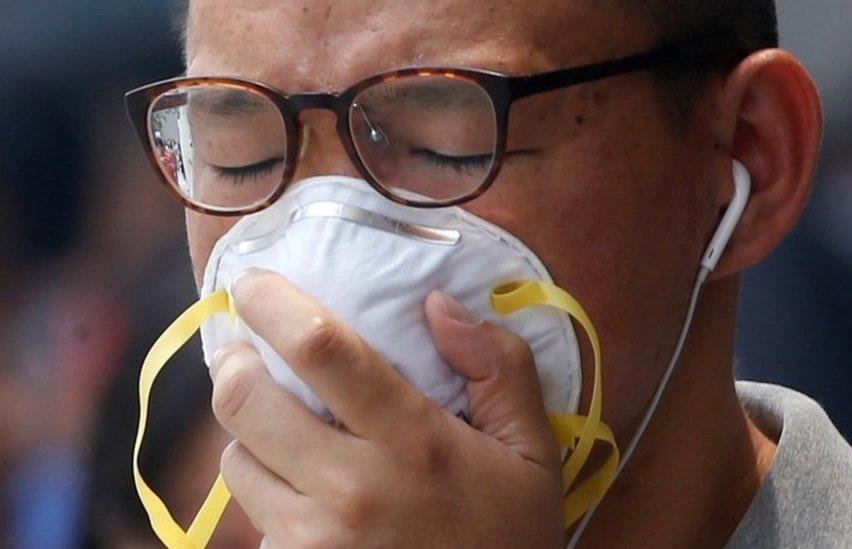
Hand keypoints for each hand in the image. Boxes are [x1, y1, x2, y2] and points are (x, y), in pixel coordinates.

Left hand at [210, 270, 562, 547]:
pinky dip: (267, 486)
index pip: (320, 348)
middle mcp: (350, 489)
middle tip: (248, 350)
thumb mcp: (532, 450)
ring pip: (236, 459)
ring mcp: (313, 540)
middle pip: (243, 399)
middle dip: (233, 361)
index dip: (272, 302)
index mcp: (412, 441)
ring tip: (285, 426)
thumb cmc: (508, 534)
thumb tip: (437, 305)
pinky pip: (252, 513)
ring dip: (250, 431)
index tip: (254, 282)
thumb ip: (500, 368)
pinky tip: (303, 486)